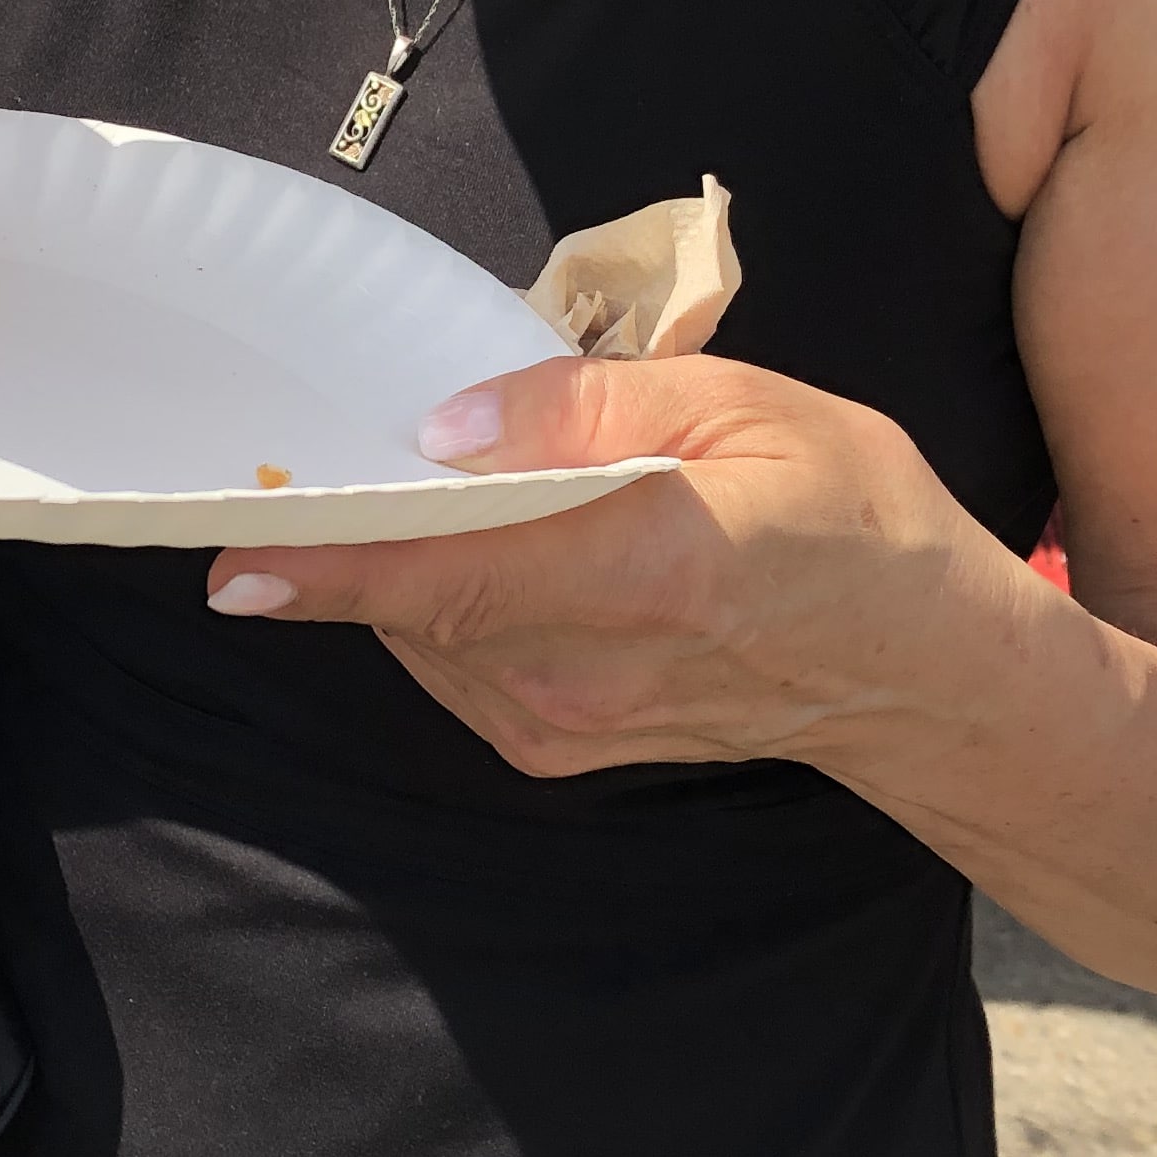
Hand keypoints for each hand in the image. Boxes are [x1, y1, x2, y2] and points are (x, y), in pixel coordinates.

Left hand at [201, 354, 1002, 779]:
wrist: (921, 670)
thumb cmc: (852, 517)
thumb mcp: (747, 407)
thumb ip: (593, 407)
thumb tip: (454, 423)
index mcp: (641, 570)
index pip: (448, 571)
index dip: (333, 562)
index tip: (235, 552)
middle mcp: (588, 669)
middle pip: (416, 599)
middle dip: (355, 527)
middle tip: (316, 454)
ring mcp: (568, 724)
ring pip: (423, 633)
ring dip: (399, 564)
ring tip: (413, 487)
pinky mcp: (558, 748)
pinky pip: (452, 664)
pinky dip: (439, 604)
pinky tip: (476, 547)